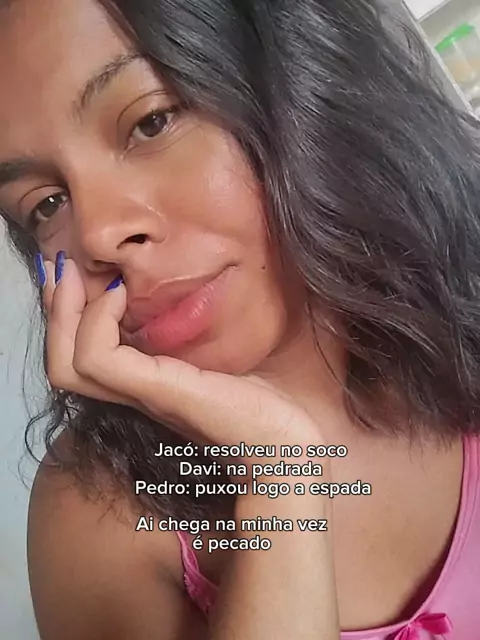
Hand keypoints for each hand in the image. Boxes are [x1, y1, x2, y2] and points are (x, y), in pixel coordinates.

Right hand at [43, 258, 325, 465]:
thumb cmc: (269, 408)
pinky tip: (122, 295)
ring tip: (76, 275)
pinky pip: (99, 359)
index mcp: (151, 385)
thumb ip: (212, 338)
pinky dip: (97, 321)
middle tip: (61, 267)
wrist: (289, 450)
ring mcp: (145, 395)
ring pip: (67, 364)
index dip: (71, 316)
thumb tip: (209, 295)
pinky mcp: (160, 392)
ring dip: (64, 312)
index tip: (79, 274)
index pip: (85, 359)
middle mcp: (137, 393)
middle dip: (55, 309)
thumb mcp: (233, 360)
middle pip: (63, 362)